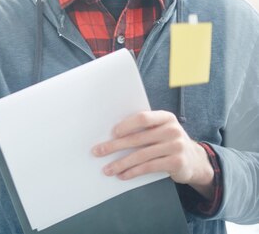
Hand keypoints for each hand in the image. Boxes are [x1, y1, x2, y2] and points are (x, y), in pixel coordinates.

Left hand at [92, 110, 214, 198]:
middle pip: (138, 138)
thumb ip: (144, 129)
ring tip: (107, 169)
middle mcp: (172, 130)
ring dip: (121, 163)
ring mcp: (176, 146)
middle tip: (98, 151)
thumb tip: (111, 135)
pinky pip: (149, 167)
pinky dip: (133, 172)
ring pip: (141, 155)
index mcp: (166, 117)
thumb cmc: (168, 142)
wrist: (195, 161)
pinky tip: (122, 175)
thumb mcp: (161, 130)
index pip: (143, 118)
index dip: (126, 125)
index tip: (112, 133)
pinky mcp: (177, 162)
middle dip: (115, 146)